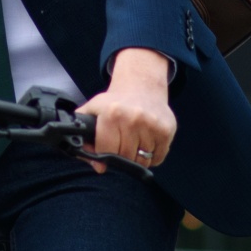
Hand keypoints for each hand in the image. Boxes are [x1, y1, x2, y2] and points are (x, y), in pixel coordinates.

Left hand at [76, 47, 175, 173]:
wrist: (142, 87)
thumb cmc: (114, 103)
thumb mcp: (93, 109)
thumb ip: (83, 135)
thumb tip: (95, 164)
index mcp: (111, 114)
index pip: (107, 150)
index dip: (103, 157)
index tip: (104, 158)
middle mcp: (132, 119)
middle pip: (125, 158)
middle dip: (120, 158)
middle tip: (120, 147)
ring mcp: (151, 125)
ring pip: (143, 161)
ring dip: (137, 158)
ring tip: (133, 144)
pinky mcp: (166, 130)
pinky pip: (158, 158)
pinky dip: (152, 157)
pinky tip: (146, 143)